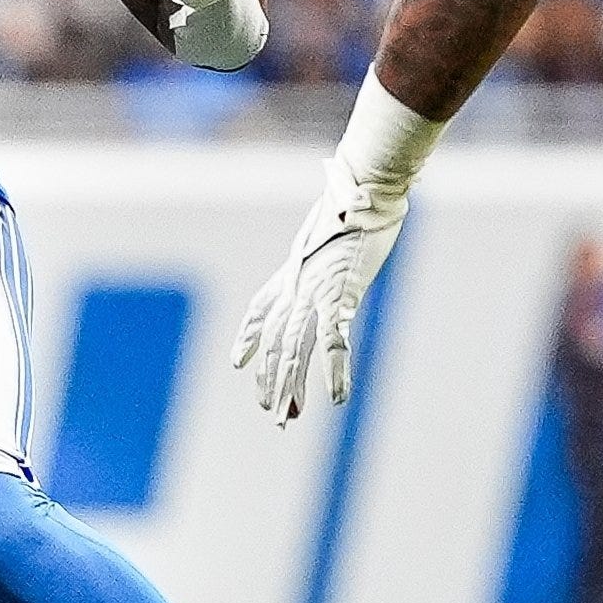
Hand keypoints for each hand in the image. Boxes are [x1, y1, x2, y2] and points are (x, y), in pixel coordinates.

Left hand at [233, 154, 408, 423]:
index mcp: (293, 269)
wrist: (366, 186)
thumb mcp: (333, 230)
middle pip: (275, 341)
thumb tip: (335, 243)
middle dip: (272, 379)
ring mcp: (315, 291)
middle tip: (270, 411)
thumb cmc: (356, 200)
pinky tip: (336, 399)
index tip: (237, 363)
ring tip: (286, 417)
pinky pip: (334, 344)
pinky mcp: (340, 294)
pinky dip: (335, 374)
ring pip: (294, 349)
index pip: (259, 309)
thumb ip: (325, 249)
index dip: (247, 337)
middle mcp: (296, 284)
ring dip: (290, 386)